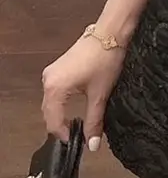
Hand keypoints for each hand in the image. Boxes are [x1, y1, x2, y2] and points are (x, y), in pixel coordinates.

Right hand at [41, 34, 125, 150]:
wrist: (110, 32)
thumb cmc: (105, 60)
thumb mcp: (100, 95)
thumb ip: (94, 121)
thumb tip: (92, 145)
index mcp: (55, 88)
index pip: (52, 121)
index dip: (62, 135)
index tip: (75, 144)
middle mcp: (48, 80)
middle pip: (49, 112)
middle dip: (60, 126)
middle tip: (75, 138)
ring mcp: (52, 72)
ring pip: (51, 102)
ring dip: (59, 115)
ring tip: (75, 126)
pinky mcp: (58, 68)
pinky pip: (54, 92)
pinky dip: (60, 103)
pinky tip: (72, 109)